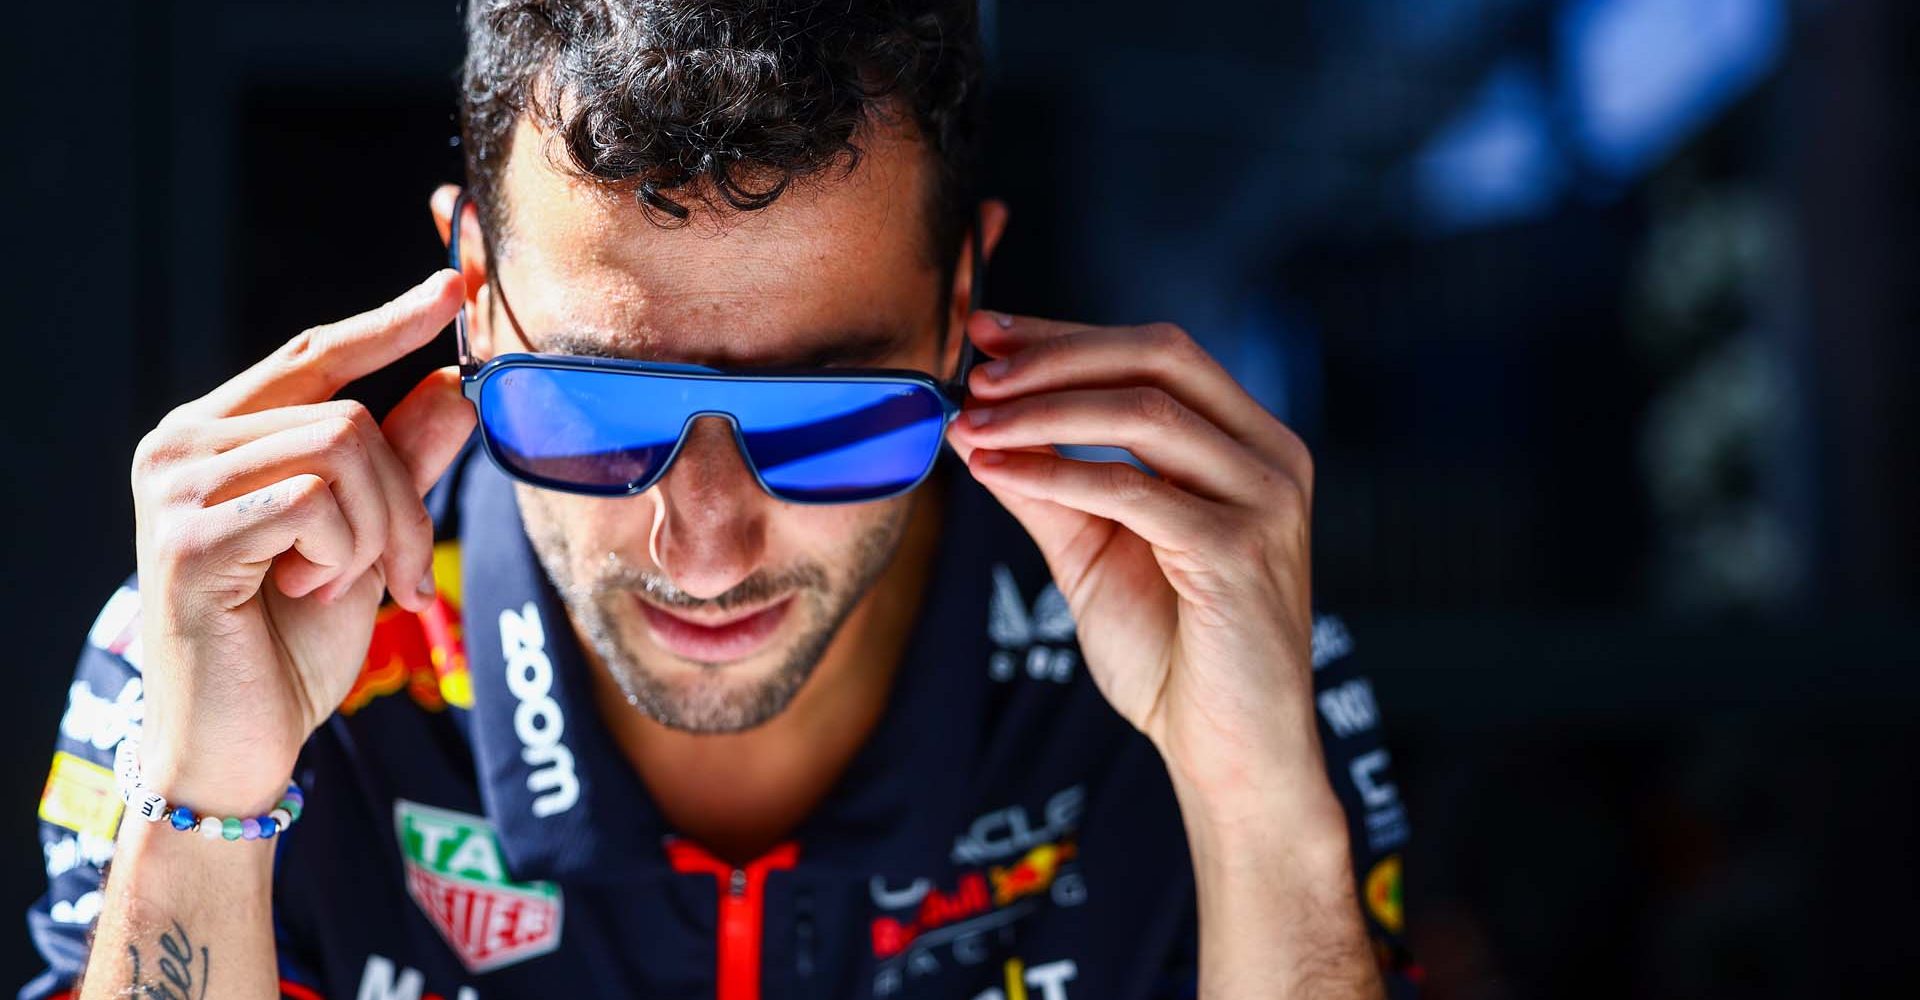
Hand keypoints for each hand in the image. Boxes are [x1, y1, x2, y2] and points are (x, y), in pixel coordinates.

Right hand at [129, 271, 474, 814]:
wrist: (238, 744)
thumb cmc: (289, 644)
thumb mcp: (367, 539)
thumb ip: (403, 461)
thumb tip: (455, 383)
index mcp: (216, 436)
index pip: (314, 357)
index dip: (389, 322)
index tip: (454, 286)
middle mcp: (181, 444)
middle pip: (348, 413)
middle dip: (405, 497)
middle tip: (403, 571)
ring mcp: (175, 486)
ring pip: (343, 453)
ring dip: (378, 532)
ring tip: (345, 584)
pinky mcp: (190, 536)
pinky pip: (317, 505)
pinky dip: (342, 555)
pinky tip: (302, 592)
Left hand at [946, 313, 1329, 813]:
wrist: (1229, 753)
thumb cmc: (1174, 654)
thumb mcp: (1093, 549)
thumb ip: (1045, 483)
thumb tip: (971, 422)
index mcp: (1246, 443)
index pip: (1157, 352)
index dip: (1066, 333)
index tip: (985, 333)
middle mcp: (1269, 456)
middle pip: (1159, 357)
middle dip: (1056, 354)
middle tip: (976, 372)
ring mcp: (1264, 500)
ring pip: (1145, 413)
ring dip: (1043, 410)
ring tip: (972, 423)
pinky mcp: (1240, 551)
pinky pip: (1131, 490)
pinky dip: (1054, 471)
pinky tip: (996, 472)